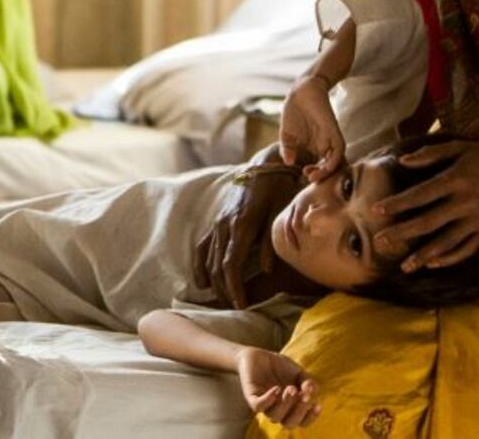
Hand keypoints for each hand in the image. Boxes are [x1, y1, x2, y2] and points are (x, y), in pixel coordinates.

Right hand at [193, 161, 297, 307]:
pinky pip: (202, 247)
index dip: (234, 288)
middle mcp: (224, 226)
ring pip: (208, 259)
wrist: (263, 168)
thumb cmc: (276, 190)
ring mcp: (217, 223)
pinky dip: (200, 265)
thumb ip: (270, 243)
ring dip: (214, 283)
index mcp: (240, 225)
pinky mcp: (216, 222)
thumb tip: (266, 271)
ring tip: (223, 301)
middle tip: (236, 310)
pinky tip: (202, 282)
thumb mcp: (278, 215)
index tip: (241, 306)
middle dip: (225, 290)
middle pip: (218, 266)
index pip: (231, 265)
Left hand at [236, 346, 320, 426]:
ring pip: (274, 416)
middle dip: (298, 412)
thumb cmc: (280, 367)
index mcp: (291, 408)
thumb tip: (312, 390)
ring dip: (285, 404)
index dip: (310, 417)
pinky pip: (258, 406)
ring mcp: (265, 405)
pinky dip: (268, 400)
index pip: (301, 421)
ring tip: (291, 388)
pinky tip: (276, 389)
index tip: (317, 405)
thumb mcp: (298, 373)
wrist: (258, 355)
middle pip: (289, 423)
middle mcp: (278, 410)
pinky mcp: (252, 397)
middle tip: (304, 395)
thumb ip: (307, 382)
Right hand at [280, 74, 346, 181]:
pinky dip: (333, 161)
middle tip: (309, 178)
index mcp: (315, 148)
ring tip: (313, 175)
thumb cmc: (294, 113)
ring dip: (327, 172)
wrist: (300, 92)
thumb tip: (288, 163)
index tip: (303, 175)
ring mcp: (330, 140)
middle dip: (322, 177)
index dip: (315, 174)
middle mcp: (325, 146)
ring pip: (337, 162)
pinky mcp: (334, 132)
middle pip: (330, 168)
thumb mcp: (287, 135)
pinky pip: (339, 150)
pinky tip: (323, 166)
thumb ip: (287, 150)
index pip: (320, 167)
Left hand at [372, 140, 478, 270]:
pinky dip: (451, 258)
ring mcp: (478, 218)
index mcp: (455, 179)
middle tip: (380, 242)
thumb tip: (403, 161)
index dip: (398, 204)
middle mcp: (465, 201)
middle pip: (429, 222)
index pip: (420, 195)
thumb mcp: (460, 148)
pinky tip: (434, 264)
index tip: (377, 210)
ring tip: (405, 266)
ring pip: (447, 241)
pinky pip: (468, 248)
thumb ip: (431, 154)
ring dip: (424, 255)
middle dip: (403, 233)